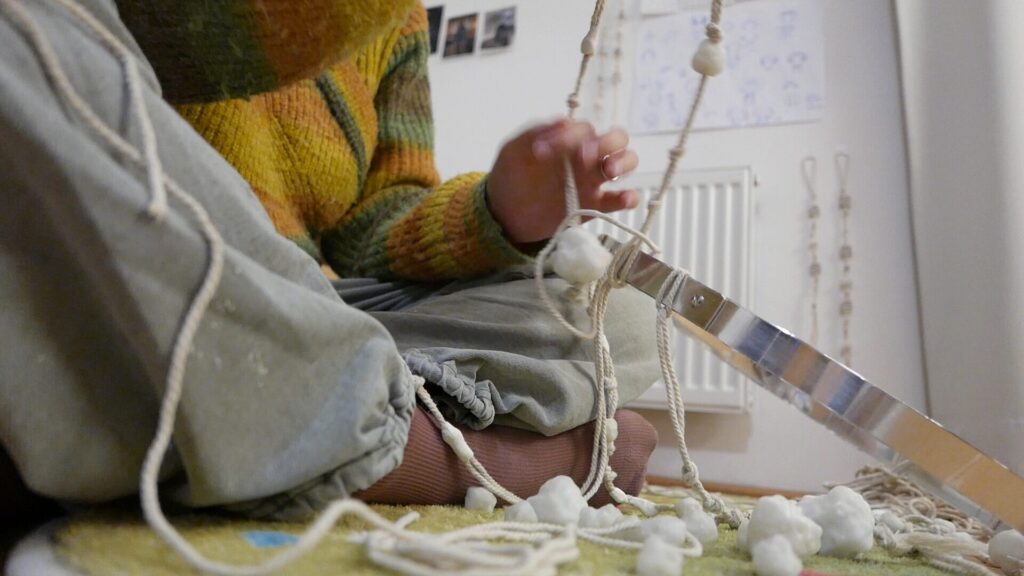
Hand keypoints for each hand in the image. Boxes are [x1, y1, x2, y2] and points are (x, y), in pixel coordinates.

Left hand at [486, 119, 640, 243]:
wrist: (506, 212)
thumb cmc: (511, 175)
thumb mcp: (514, 151)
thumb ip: (534, 133)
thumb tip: (563, 120)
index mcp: (570, 139)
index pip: (584, 129)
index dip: (570, 136)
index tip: (542, 151)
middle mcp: (587, 156)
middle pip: (616, 139)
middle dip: (606, 144)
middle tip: (584, 156)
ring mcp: (594, 180)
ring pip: (627, 162)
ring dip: (623, 163)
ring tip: (608, 172)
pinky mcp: (596, 205)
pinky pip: (621, 199)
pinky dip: (628, 197)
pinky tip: (623, 198)